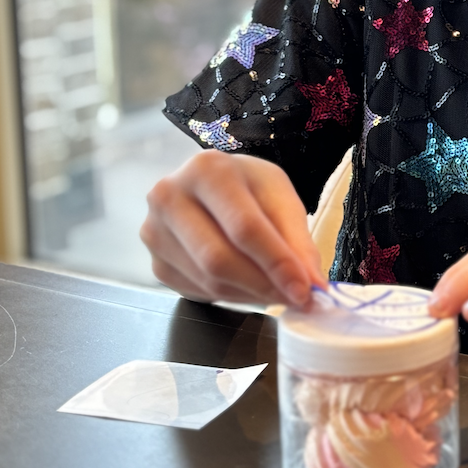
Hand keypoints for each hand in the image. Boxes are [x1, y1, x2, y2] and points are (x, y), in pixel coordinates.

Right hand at [141, 150, 324, 306]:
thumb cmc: (246, 187)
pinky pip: (198, 292)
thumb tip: (312, 284)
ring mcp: (156, 233)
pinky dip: (232, 296)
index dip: (277, 263)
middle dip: (264, 285)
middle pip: (219, 259)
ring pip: (209, 281)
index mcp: (206, 170)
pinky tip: (248, 284)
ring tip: (275, 288)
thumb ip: (297, 239)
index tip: (304, 290)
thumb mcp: (279, 196)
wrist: (210, 187)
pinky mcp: (156, 263)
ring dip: (251, 294)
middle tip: (295, 297)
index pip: (244, 227)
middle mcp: (170, 198)